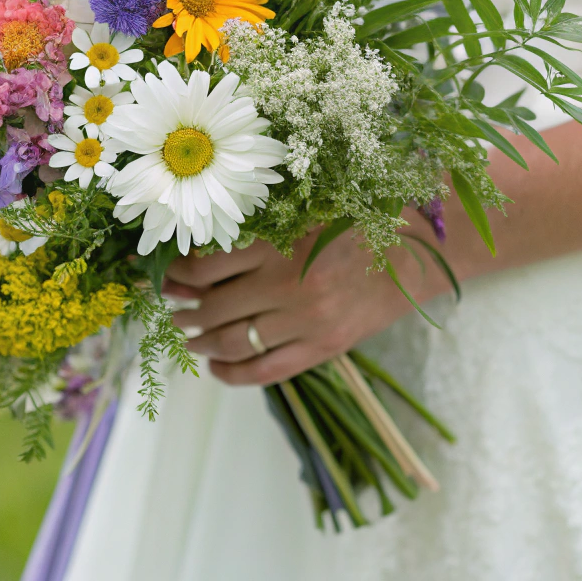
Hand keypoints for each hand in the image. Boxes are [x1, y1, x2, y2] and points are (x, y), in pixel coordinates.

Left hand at [164, 216, 444, 386]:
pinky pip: (264, 371)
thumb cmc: (357, 217)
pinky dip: (231, 374)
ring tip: (188, 334)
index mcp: (280, 239)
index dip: (176, 272)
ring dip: (200, 341)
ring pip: (233, 341)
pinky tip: (216, 367)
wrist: (419, 249)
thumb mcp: (302, 208)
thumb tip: (196, 251)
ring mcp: (306, 320)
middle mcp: (288, 283)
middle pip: (212, 306)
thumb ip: (256, 227)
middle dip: (182, 309)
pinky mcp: (324, 347)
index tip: (163, 271)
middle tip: (169, 306)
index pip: (206, 265)